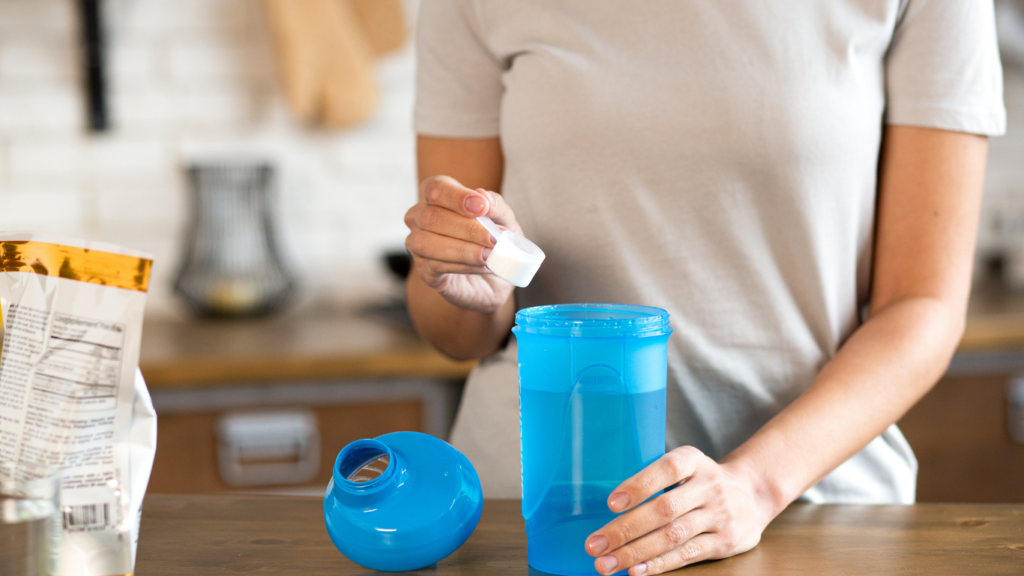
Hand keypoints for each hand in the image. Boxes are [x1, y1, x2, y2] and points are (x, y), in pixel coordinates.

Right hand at [404, 175, 521, 312]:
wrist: (495, 275)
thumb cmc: (493, 239)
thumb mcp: (504, 219)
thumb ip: (496, 206)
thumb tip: (483, 196)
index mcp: (436, 196)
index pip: (436, 188)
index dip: (457, 197)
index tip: (482, 207)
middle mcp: (419, 217)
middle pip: (431, 217)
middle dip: (467, 229)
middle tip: (494, 239)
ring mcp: (417, 244)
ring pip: (427, 243)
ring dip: (464, 250)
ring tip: (490, 255)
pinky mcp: (424, 271)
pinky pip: (436, 266)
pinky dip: (464, 266)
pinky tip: (484, 266)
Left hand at [584, 447, 774, 574]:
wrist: (755, 493)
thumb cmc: (703, 480)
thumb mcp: (687, 465)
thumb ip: (656, 477)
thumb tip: (610, 503)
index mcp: (693, 460)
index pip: (666, 469)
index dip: (639, 485)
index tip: (611, 503)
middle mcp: (709, 486)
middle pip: (664, 509)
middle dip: (625, 530)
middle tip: (594, 544)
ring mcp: (719, 515)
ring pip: (672, 536)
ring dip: (636, 552)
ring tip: (607, 563)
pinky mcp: (725, 541)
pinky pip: (688, 554)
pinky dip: (660, 564)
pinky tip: (636, 570)